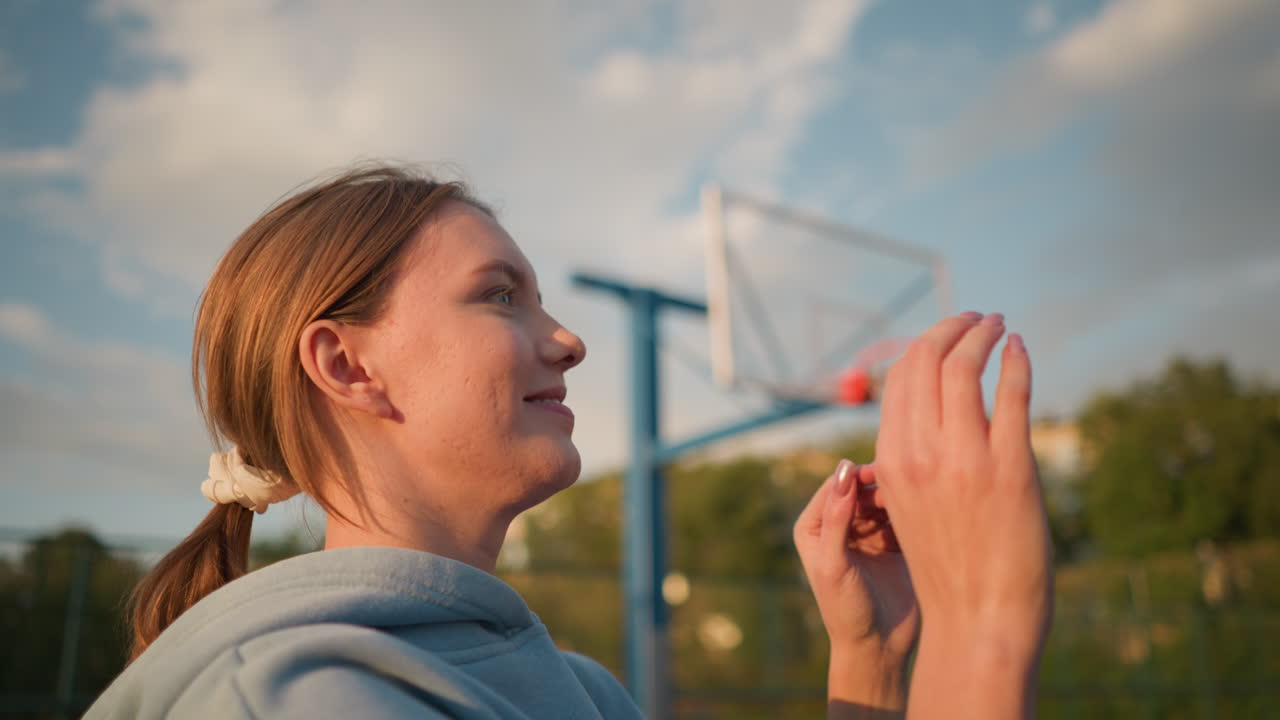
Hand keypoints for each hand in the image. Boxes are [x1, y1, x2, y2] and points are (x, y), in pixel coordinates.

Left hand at [794, 459, 919, 668]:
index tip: (879, 474)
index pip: (836, 486)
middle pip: (862, 489)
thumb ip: (837, 518)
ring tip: (912, 508)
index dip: (856, 476)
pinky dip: (913, 513)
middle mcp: (840, 525)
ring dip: (898, 499)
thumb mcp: (834, 564)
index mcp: (815, 526)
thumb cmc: (845, 609)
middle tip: (900, 493)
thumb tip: (844, 469)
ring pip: (885, 500)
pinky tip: (925, 516)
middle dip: (880, 486)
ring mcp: (869, 534)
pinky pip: (904, 517)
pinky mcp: (895, 544)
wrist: (877, 646)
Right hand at [873, 313, 1052, 673]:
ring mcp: (966, 458)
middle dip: (953, 327)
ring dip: (984, 334)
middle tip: (976, 318)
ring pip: (967, 367)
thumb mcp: (908, 506)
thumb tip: (922, 417)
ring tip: (1000, 326)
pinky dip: (1017, 362)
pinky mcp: (1011, 468)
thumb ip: (911, 459)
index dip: (925, 344)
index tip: (948, 332)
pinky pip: (1012, 394)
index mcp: (892, 460)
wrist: (978, 619)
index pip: (900, 378)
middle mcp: (921, 453)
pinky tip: (1021, 350)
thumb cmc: (948, 565)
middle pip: (928, 360)